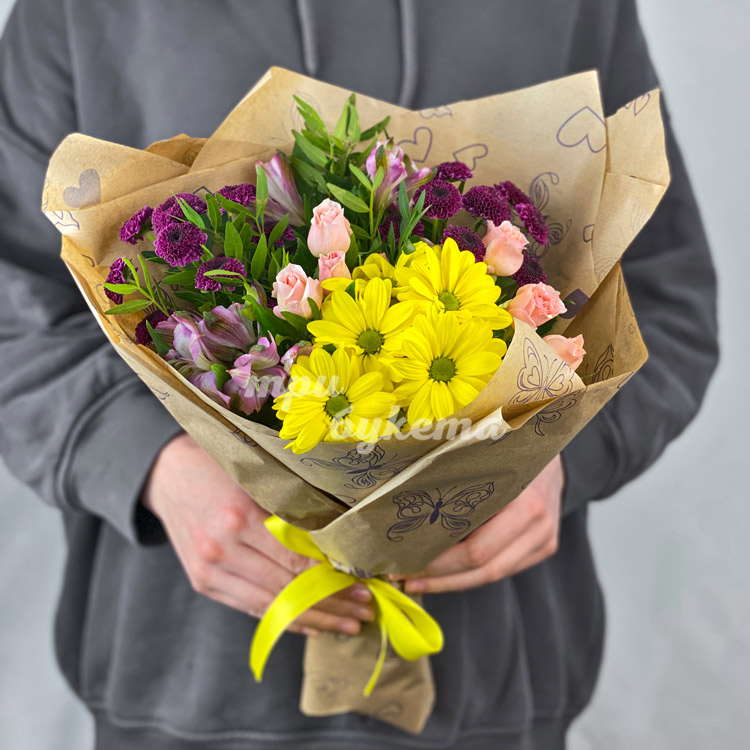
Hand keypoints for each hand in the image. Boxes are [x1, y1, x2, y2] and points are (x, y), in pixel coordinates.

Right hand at [142, 433, 373, 635]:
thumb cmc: (220, 466)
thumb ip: (292, 508)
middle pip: (287, 590)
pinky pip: (251, 609)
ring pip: (271, 607)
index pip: (295, 562)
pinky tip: (313, 624)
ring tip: (348, 624)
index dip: (333, 579)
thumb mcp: (257, 477)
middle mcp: (221, 551)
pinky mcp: (204, 584)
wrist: (166, 474)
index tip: (364, 585)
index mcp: (239, 519)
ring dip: (313, 619)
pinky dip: (284, 619)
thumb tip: (340, 540)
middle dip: (331, 605)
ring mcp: (209, 572)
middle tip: (365, 610)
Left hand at [395, 455, 564, 593]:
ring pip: (492, 575)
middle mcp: (539, 525)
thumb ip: (456, 480)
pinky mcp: (543, 546)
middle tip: (402, 578)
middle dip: (439, 578)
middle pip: (483, 569)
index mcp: (525, 503)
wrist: (550, 440)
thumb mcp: (484, 455)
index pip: (476, 551)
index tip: (402, 563)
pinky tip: (443, 573)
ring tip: (415, 580)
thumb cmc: (508, 443)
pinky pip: (502, 568)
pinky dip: (470, 573)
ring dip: (451, 581)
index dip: (437, 564)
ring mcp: (544, 538)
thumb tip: (406, 502)